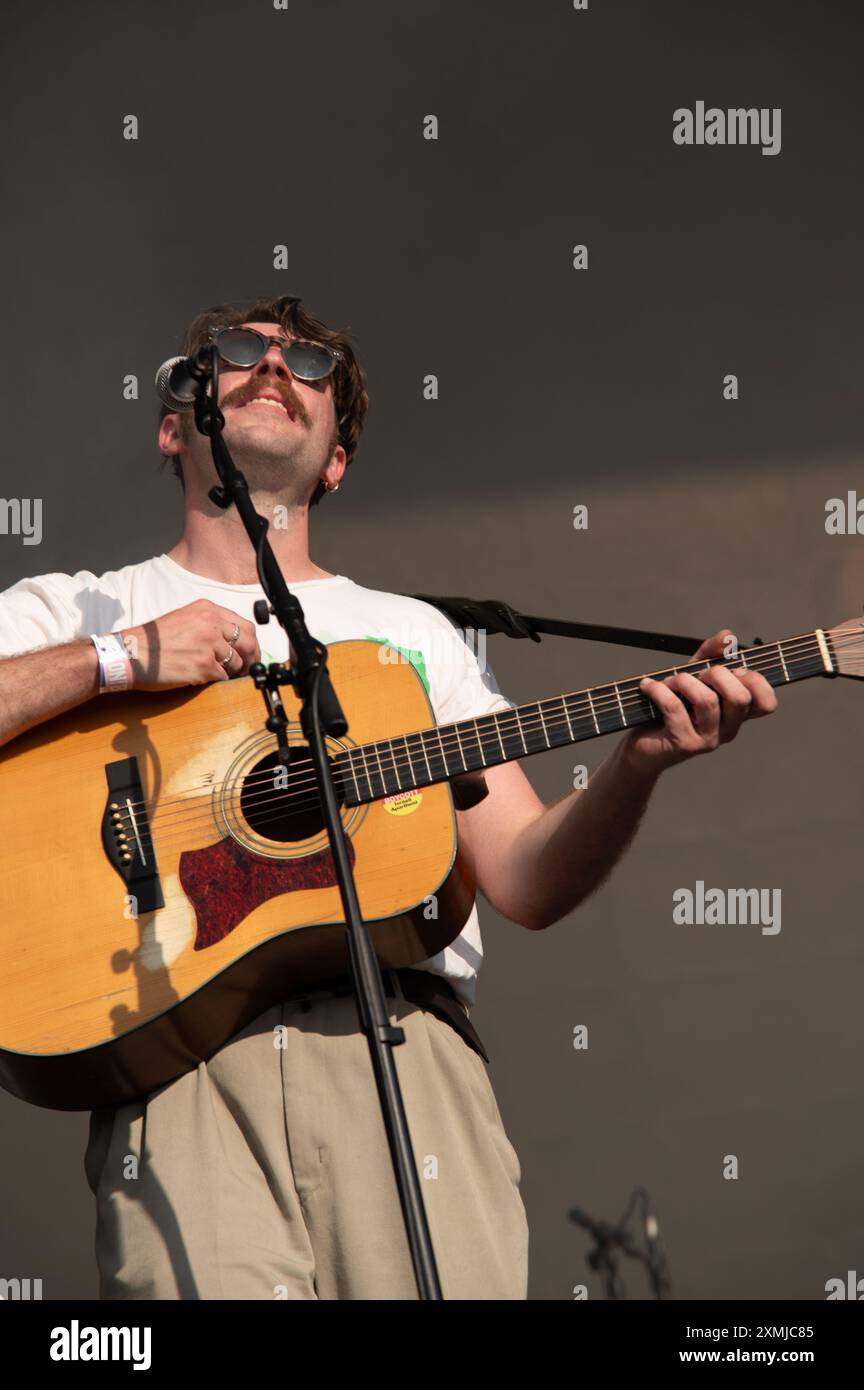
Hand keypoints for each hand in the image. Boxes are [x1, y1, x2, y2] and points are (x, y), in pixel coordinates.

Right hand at [122, 600, 260, 690]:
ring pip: (236, 663)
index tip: (250, 653)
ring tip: (211, 672)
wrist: (130, 654)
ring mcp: (209, 644)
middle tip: (246, 669)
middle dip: (250, 658)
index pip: (245, 626)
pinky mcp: (204, 665)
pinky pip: (222, 677)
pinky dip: (214, 680)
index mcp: (207, 609)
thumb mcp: (185, 618)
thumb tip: (234, 641)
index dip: (251, 643)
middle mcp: (211, 623)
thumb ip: (210, 624)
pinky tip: (198, 677)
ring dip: (229, 672)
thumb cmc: (154, 641)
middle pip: (248, 642)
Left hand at [622, 628, 778, 774]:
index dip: (755, 681)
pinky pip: (674, 708)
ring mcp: (708, 740)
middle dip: (717, 674)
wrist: (643, 746)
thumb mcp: (694, 675)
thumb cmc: (672, 708)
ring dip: (683, 681)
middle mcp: (728, 729)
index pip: (767, 703)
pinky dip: (658, 690)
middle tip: (698, 674)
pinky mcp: (684, 744)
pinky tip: (648, 686)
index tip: (733, 670)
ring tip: (670, 681)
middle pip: (740, 698)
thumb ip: (711, 654)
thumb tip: (728, 636)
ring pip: (707, 701)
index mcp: (737, 715)